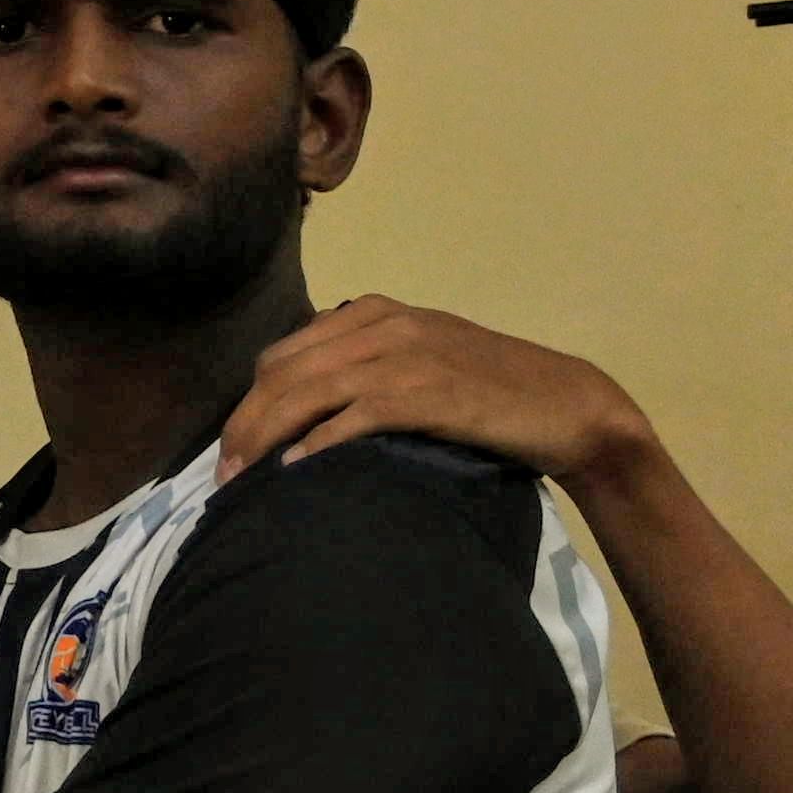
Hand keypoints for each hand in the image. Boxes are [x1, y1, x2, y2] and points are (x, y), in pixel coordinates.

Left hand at [221, 295, 658, 490]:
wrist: (569, 405)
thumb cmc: (491, 393)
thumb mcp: (420, 361)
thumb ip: (364, 367)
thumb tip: (299, 410)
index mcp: (375, 312)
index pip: (283, 354)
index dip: (248, 402)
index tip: (232, 447)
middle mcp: (385, 324)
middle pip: (283, 372)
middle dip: (243, 424)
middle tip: (223, 475)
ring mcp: (408, 355)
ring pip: (308, 391)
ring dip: (265, 436)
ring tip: (243, 480)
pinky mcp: (431, 392)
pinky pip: (356, 415)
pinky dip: (318, 442)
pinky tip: (295, 469)